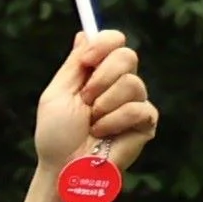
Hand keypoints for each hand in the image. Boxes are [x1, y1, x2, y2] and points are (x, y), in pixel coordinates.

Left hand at [35, 28, 156, 183]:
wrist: (64, 168)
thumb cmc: (56, 135)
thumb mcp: (57, 94)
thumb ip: (73, 65)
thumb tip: (84, 33)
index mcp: (96, 73)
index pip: (114, 41)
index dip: (104, 44)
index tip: (87, 60)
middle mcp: (119, 83)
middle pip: (127, 56)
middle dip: (102, 77)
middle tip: (86, 100)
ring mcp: (135, 101)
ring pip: (131, 83)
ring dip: (103, 106)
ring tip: (92, 124)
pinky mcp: (146, 121)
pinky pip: (138, 108)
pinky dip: (114, 121)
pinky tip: (103, 134)